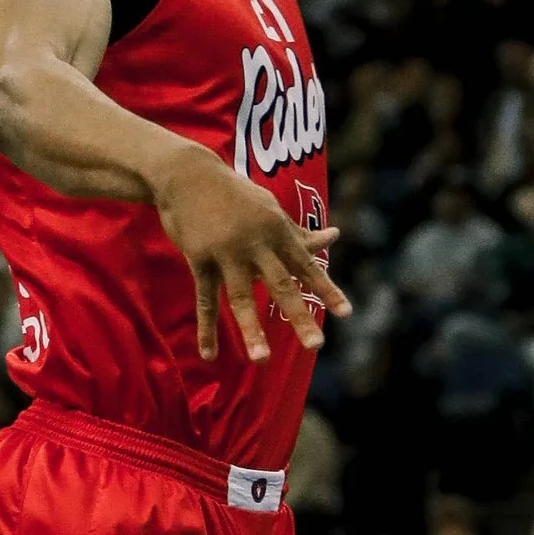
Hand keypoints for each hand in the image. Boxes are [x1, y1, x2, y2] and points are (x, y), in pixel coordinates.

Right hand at [151, 146, 348, 365]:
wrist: (187, 175)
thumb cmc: (234, 194)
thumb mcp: (269, 209)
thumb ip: (298, 232)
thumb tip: (334, 236)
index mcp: (277, 230)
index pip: (307, 265)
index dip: (327, 290)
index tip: (346, 313)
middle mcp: (256, 243)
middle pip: (281, 285)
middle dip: (299, 316)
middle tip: (316, 346)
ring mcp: (226, 252)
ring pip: (241, 297)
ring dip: (252, 330)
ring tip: (261, 360)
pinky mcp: (199, 259)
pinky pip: (205, 300)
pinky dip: (207, 329)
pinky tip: (210, 355)